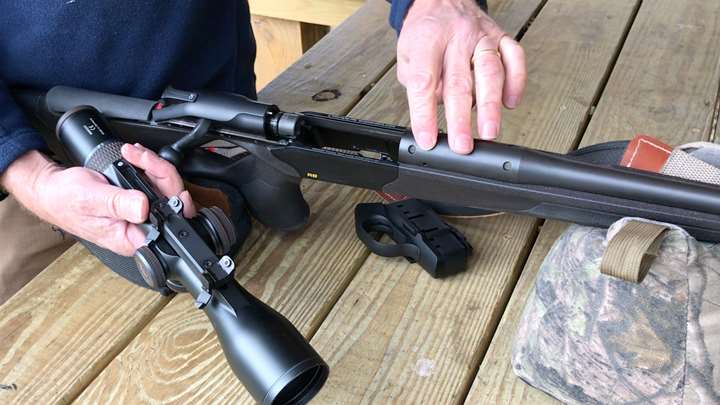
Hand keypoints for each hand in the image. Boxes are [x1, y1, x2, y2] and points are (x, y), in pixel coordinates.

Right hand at [1, 144, 194, 255]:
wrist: (53, 189)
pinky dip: (148, 165)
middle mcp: (140, 228)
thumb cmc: (66, 200)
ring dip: (153, 165)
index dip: (177, 203)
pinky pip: (155, 181)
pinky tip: (136, 157)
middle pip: (172, 201)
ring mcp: (142, 213)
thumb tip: (144, 207)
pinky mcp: (140, 200)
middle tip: (140, 156)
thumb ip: (119, 205)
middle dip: (160, 172)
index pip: (168, 224)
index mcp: (132, 238)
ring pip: (166, 187)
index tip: (169, 182)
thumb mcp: (93, 199)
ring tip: (134, 153)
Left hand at [397, 0, 526, 153]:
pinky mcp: (501, 37)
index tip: (427, 138)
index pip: (425, 82)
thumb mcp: (407, 54)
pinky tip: (511, 103)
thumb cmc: (425, 30)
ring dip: (490, 106)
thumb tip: (434, 109)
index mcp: (429, 40)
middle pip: (459, 83)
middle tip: (462, 144)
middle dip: (461, 119)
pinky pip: (515, 58)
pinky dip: (516, 82)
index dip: (425, 114)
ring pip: (490, 73)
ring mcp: (482, 37)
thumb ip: (418, 82)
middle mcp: (457, 37)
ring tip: (489, 131)